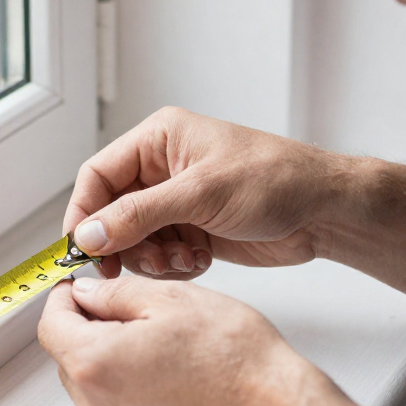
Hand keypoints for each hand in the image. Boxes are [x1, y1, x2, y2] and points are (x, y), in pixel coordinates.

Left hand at [37, 273, 315, 405]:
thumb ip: (115, 293)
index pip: (50, 325)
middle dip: (86, 325)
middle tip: (126, 305)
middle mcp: (98, 405)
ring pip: (91, 381)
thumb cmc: (234, 358)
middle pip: (67, 356)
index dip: (63, 298)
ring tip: (155, 337)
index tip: (80, 285)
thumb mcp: (171, 298)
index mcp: (96, 362)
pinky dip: (127, 382)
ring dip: (107, 354)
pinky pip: (115, 405)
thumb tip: (88, 293)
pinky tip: (166, 367)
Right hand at [65, 107, 352, 279]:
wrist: (324, 212)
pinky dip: (174, 265)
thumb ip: (139, 215)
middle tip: (137, 264)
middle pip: (112, 213)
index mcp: (159, 140)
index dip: (83, 213)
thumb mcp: (200, 194)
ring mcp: (178, 202)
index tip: (81, 249)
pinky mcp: (193, 229)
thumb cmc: (274, 180)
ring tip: (184, 258)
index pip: (98, 175)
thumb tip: (88, 234)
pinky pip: (161, 254)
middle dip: (123, 242)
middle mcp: (163, 169)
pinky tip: (201, 260)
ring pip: (134, 239)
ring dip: (153, 258)